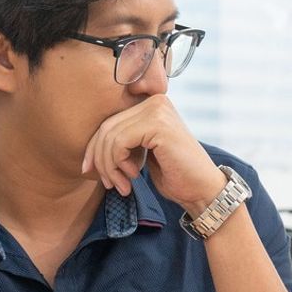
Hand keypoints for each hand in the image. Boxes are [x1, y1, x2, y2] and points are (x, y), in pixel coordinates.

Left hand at [80, 95, 225, 211]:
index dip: (94, 147)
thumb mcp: (142, 153)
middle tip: (109, 183)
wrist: (202, 190)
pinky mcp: (158, 124)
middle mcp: (155, 101)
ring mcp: (158, 110)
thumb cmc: (174, 174)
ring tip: (122, 184)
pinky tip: (133, 177)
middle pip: (106, 127)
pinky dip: (118, 164)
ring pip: (110, 136)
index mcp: (151, 104)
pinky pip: (119, 142)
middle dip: (100, 159)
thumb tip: (89, 149)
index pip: (109, 121)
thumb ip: (123, 141)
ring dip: (109, 166)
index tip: (90, 171)